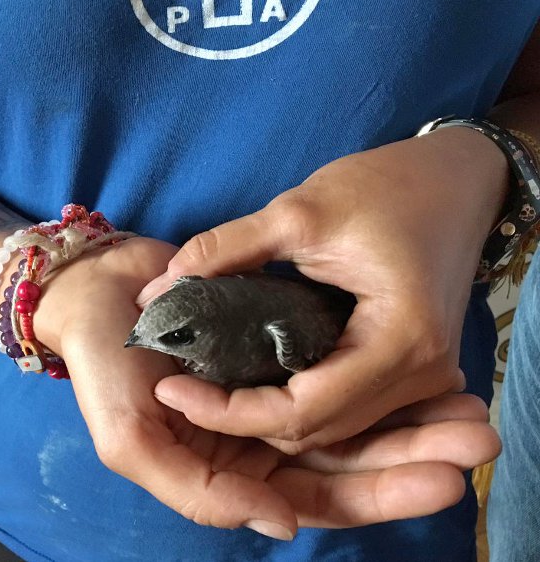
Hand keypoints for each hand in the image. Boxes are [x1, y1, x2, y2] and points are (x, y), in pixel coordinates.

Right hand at [35, 237, 500, 537]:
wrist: (97, 289)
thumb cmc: (102, 365)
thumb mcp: (129, 438)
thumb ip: (198, 491)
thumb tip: (285, 525)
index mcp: (228, 472)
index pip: (315, 498)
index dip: (378, 495)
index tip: (442, 479)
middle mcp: (258, 440)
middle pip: (348, 461)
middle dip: (412, 455)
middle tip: (475, 438)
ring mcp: (272, 389)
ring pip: (352, 417)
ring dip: (410, 417)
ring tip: (469, 408)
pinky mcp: (278, 345)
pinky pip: (336, 365)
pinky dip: (379, 372)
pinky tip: (426, 366)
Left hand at [136, 128, 508, 453]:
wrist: (453, 180)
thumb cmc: (388, 186)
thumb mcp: (299, 212)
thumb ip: (225, 250)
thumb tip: (156, 290)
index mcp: (400, 341)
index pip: (303, 411)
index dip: (229, 411)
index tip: (170, 389)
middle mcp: (419, 375)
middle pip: (314, 430)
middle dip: (241, 417)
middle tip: (181, 387)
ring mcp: (421, 379)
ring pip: (328, 426)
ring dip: (266, 414)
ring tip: (206, 384)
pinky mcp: (409, 369)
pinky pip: (344, 406)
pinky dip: (296, 400)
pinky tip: (253, 377)